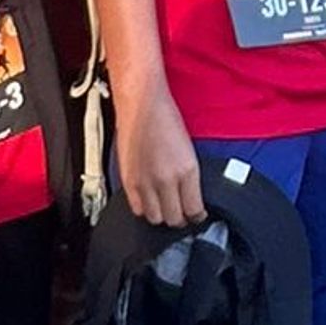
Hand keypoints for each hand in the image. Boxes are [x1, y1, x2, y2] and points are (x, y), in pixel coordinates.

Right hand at [117, 94, 203, 225]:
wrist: (142, 105)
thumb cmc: (166, 119)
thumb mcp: (189, 149)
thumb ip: (188, 175)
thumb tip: (190, 195)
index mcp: (187, 170)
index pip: (194, 210)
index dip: (197, 217)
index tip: (197, 216)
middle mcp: (167, 180)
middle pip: (174, 219)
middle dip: (180, 219)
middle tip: (182, 214)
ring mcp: (145, 183)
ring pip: (155, 219)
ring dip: (161, 216)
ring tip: (165, 208)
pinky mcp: (128, 181)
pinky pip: (137, 209)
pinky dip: (144, 209)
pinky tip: (149, 202)